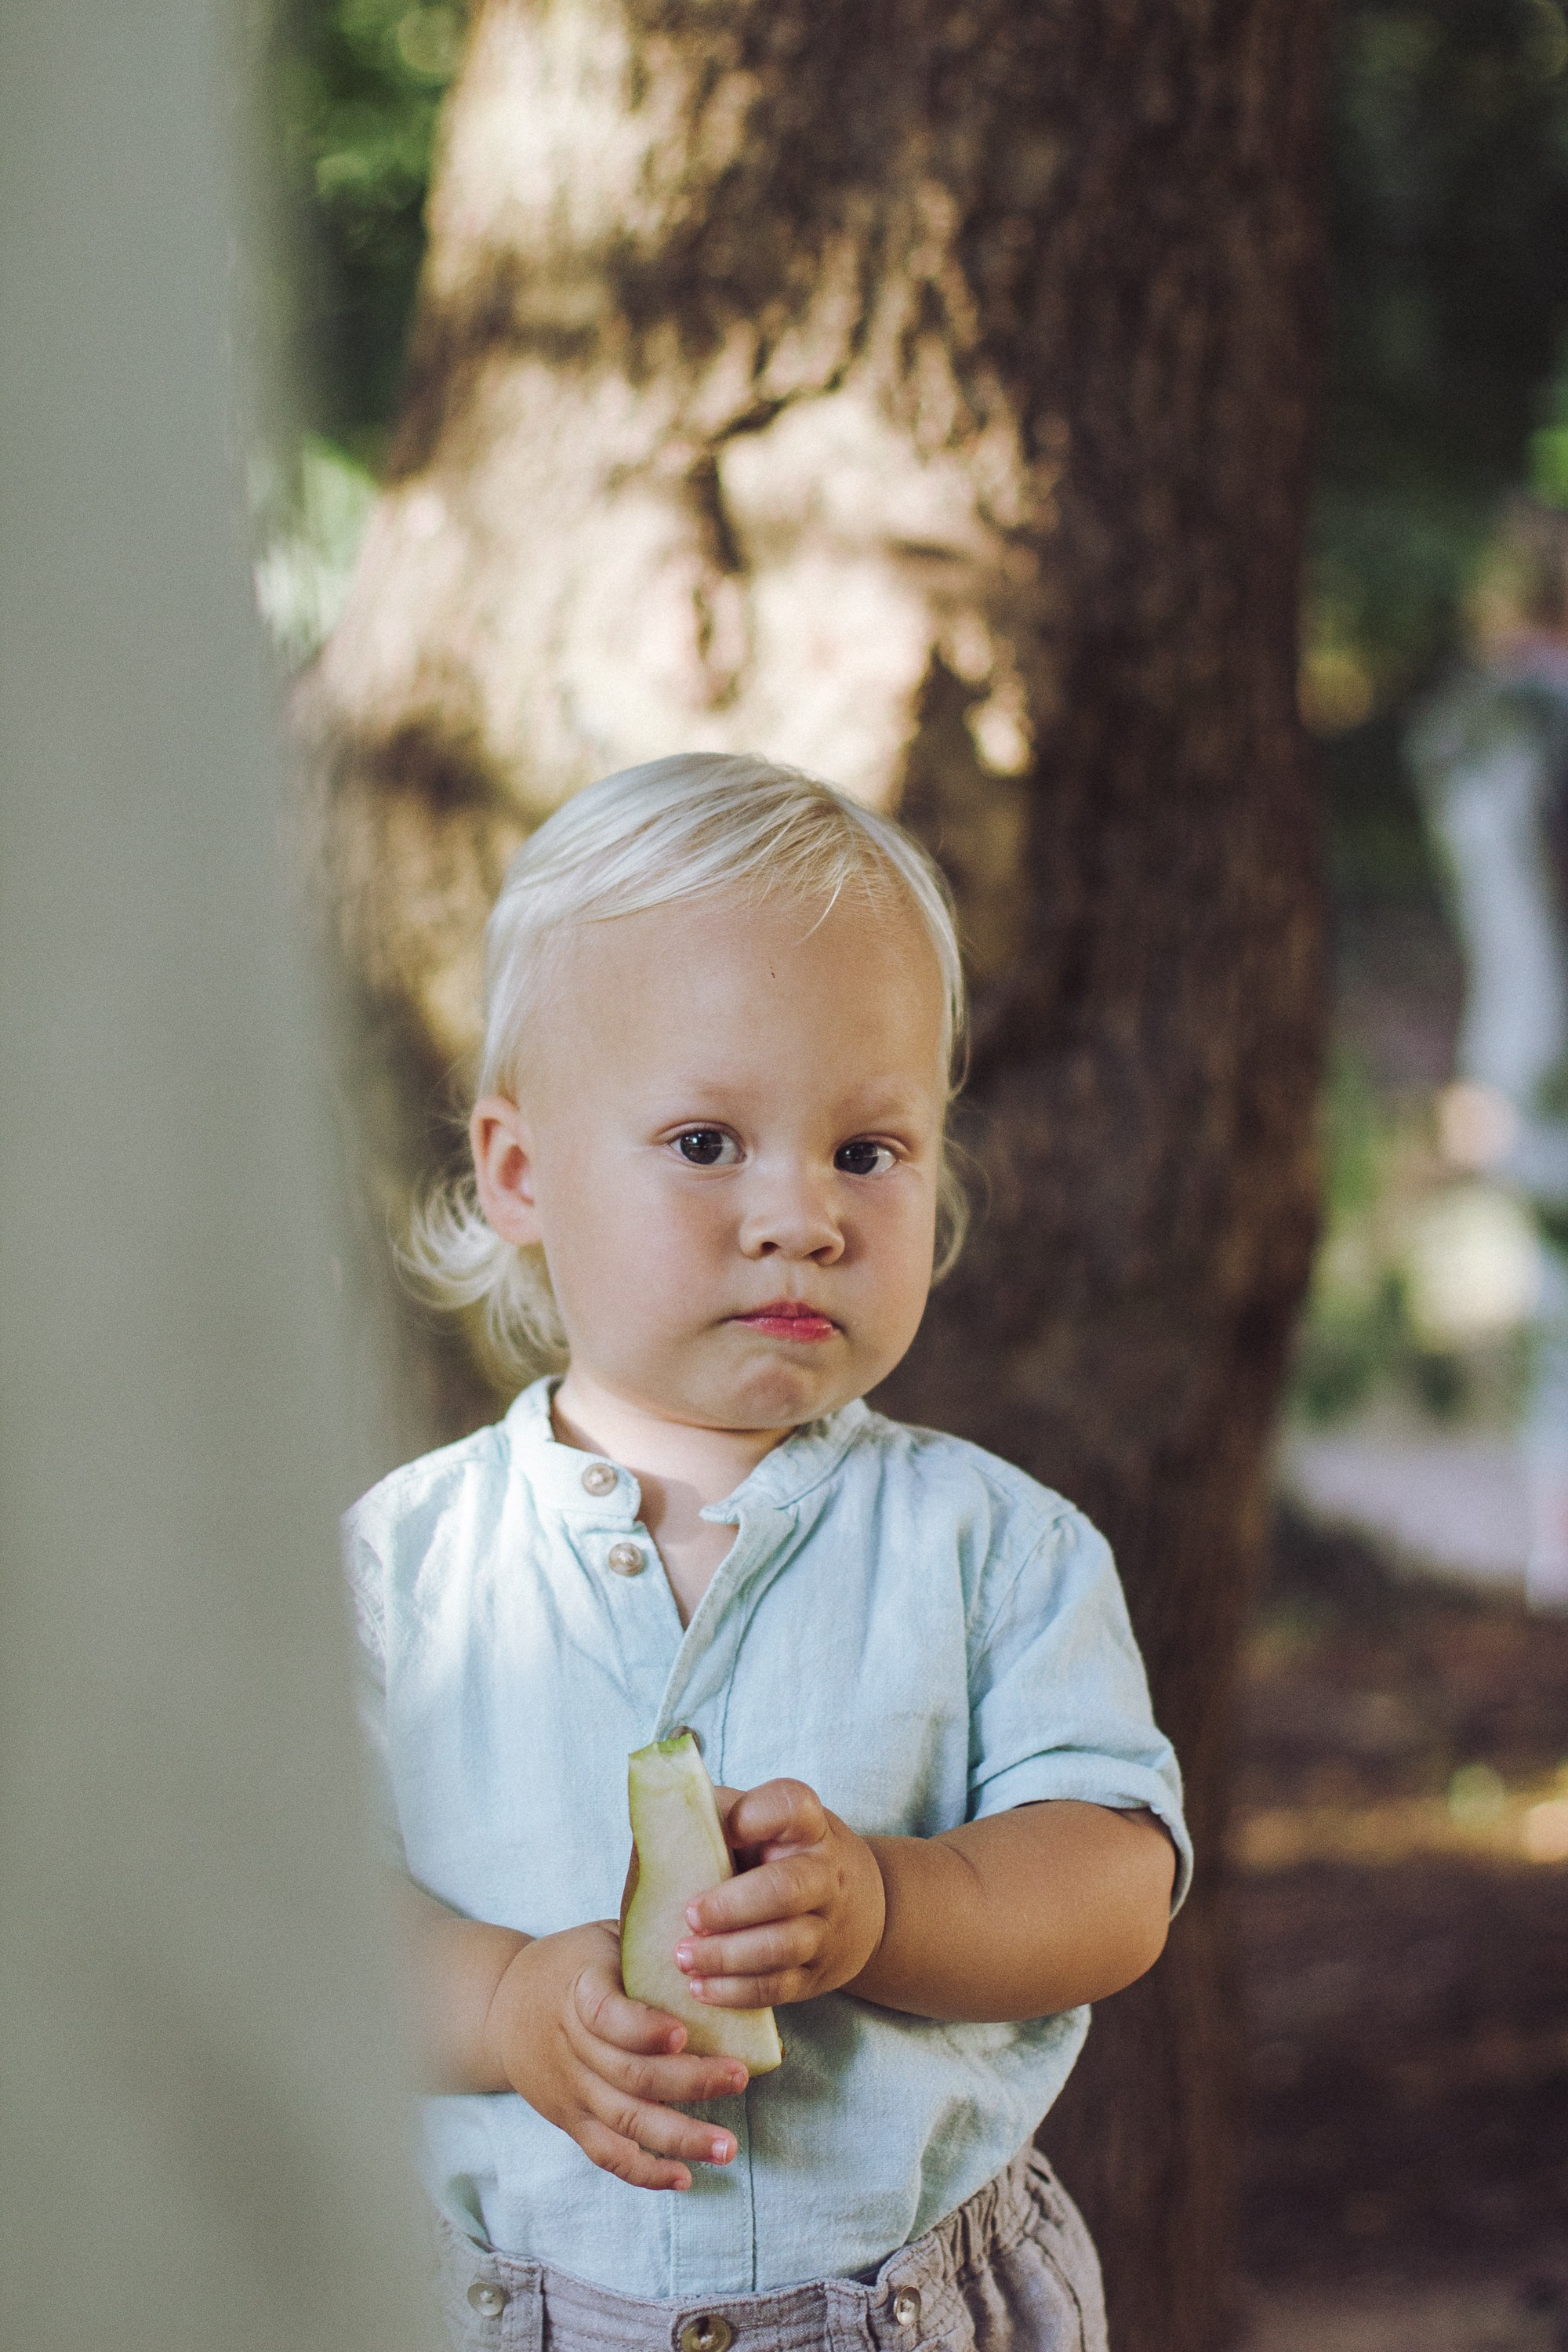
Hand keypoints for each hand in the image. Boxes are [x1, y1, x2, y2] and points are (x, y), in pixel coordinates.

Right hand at [484, 1920, 748, 2191]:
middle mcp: (571, 2045)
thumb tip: (715, 1935)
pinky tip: (684, 2177)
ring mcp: (570, 2089)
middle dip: (688, 2081)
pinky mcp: (570, 2120)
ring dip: (678, 2137)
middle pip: (627, 2074)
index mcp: (578, 1991)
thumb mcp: (602, 1937)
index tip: (684, 2033)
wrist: (502, 2006)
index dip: (642, 2028)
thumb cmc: (572, 1963)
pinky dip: (643, 2171)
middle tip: (738, 2077)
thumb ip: (647, 1942)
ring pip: (623, 2120)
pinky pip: (606, 2153)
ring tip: (726, 2147)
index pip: (605, 2015)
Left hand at [676, 1778, 885, 2008]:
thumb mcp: (765, 1825)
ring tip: (683, 1957)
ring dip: (728, 1955)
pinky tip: (700, 1988)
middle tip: (689, 1915)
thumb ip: (718, 1819)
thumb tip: (656, 1821)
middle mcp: (824, 1874)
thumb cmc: (783, 1855)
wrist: (856, 1905)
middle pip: (786, 1889)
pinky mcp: (815, 1973)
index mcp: (808, 1826)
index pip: (792, 1807)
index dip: (756, 1816)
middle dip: (732, 1907)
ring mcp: (825, 1927)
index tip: (726, 1830)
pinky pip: (779, 1987)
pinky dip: (736, 1991)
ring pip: (783, 1945)